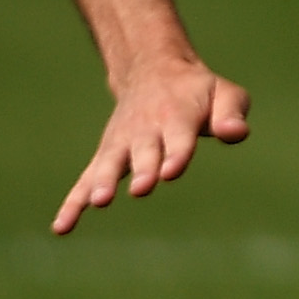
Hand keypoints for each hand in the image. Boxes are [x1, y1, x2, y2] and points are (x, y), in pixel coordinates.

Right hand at [52, 50, 249, 233]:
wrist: (153, 70)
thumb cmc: (197, 92)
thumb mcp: (224, 94)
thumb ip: (232, 113)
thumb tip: (237, 133)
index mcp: (178, 116)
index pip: (178, 138)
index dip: (176, 154)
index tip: (171, 171)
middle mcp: (146, 130)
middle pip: (144, 152)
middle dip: (143, 169)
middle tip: (141, 188)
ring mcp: (122, 144)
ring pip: (111, 165)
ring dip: (105, 183)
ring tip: (99, 202)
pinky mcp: (106, 157)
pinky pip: (85, 181)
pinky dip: (73, 203)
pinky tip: (62, 228)